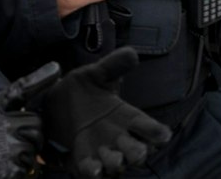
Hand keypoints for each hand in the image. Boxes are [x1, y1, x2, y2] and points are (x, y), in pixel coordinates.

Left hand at [42, 48, 171, 176]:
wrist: (57, 102)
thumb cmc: (85, 89)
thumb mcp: (98, 74)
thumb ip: (114, 65)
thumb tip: (131, 53)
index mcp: (126, 117)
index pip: (147, 126)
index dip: (157, 132)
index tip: (163, 135)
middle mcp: (118, 137)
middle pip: (137, 151)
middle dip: (138, 153)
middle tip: (138, 151)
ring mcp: (101, 151)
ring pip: (116, 164)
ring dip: (116, 163)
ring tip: (114, 158)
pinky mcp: (83, 160)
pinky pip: (92, 171)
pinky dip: (94, 172)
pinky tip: (93, 167)